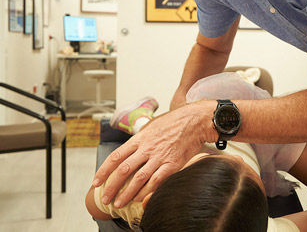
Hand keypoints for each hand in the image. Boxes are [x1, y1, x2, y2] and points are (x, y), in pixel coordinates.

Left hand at [92, 101, 215, 207]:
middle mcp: (147, 148)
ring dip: (127, 193)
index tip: (96, 182)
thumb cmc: (174, 122)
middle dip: (111, 186)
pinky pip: (157, 181)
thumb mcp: (152, 126)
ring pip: (138, 178)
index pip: (116, 156)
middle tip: (105, 198)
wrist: (194, 120)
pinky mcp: (172, 164)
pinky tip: (140, 199)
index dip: (104, 170)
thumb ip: (141, 138)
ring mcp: (159, 157)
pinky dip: (147, 192)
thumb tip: (131, 148)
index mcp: (140, 138)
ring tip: (119, 203)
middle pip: (124, 169)